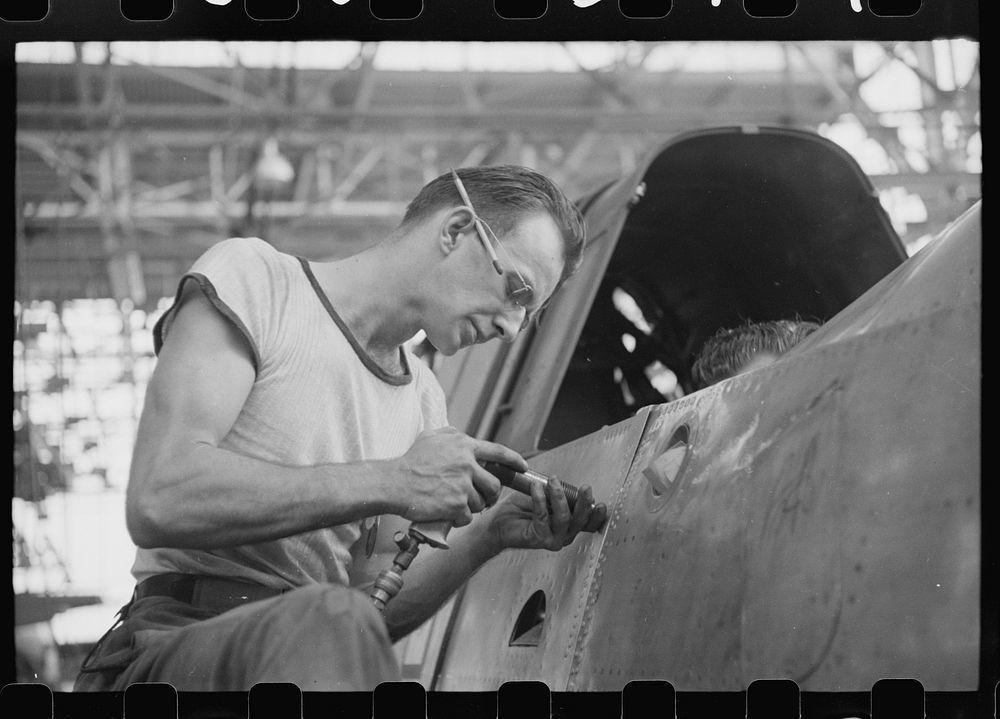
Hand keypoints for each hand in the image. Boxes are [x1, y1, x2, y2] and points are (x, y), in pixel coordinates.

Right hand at [388, 427, 525, 526]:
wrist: (393, 482)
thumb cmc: (410, 461)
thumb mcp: (431, 437)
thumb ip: (451, 435)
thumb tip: (463, 436)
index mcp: (464, 446)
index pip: (498, 452)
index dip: (514, 460)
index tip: (523, 467)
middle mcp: (466, 463)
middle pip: (494, 484)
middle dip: (491, 495)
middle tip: (483, 499)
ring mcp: (462, 484)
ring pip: (481, 503)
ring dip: (471, 507)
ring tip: (456, 504)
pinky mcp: (455, 504)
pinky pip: (467, 517)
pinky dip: (459, 519)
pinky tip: (447, 513)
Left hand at [485, 475, 607, 551]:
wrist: (496, 524)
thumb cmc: (519, 511)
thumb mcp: (544, 499)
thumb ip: (558, 495)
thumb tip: (567, 485)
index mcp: (568, 526)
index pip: (588, 523)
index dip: (597, 515)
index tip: (601, 504)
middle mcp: (563, 535)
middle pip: (580, 521)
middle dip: (584, 503)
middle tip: (584, 488)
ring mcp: (552, 539)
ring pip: (563, 518)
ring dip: (558, 496)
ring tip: (552, 481)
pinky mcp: (538, 539)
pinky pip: (543, 516)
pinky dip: (540, 499)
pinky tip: (536, 488)